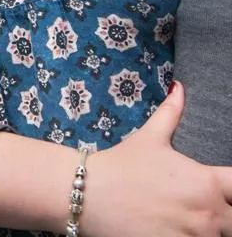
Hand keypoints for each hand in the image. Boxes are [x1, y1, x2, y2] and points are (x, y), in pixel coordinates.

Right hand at [81, 82, 231, 235]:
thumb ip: (171, 112)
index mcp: (207, 182)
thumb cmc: (122, 165)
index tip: (226, 189)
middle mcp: (208, 212)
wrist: (89, 194)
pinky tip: (176, 231)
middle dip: (227, 217)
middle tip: (207, 209)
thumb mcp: (149, 137)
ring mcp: (194, 236)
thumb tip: (178, 87)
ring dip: (211, 232)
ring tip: (190, 221)